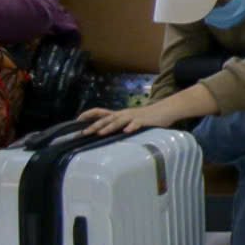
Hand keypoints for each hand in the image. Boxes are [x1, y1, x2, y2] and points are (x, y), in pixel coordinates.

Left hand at [79, 92, 197, 136]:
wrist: (166, 110)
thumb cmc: (148, 118)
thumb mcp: (132, 120)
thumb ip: (121, 125)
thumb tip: (108, 133)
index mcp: (121, 114)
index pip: (101, 112)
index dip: (89, 114)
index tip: (77, 120)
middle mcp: (125, 114)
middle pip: (108, 118)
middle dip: (96, 125)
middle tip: (84, 133)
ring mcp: (135, 116)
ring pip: (120, 121)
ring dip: (110, 127)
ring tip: (101, 133)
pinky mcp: (145, 121)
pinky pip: (137, 124)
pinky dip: (131, 127)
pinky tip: (127, 131)